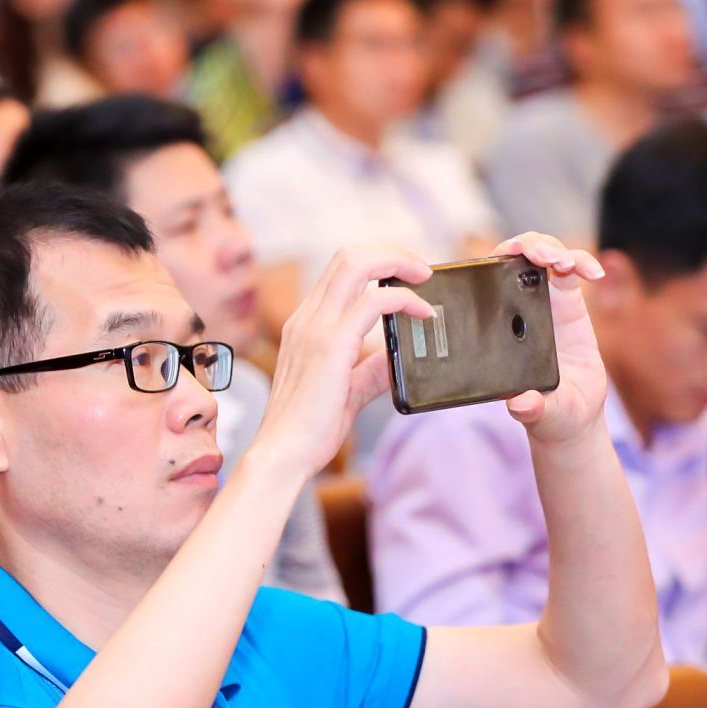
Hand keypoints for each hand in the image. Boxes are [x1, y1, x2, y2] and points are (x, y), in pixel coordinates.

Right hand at [252, 245, 436, 479]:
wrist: (283, 455)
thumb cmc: (307, 430)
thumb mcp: (346, 391)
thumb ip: (370, 370)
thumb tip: (396, 359)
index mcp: (306, 326)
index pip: (340, 271)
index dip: (377, 263)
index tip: (407, 278)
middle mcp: (307, 319)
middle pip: (348, 256)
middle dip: (391, 252)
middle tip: (421, 270)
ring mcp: (316, 329)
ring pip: (357, 264)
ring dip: (398, 262)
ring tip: (424, 279)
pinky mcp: (330, 346)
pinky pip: (374, 301)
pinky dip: (404, 299)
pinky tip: (423, 313)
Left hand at [490, 232, 609, 444]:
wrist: (572, 416)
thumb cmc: (548, 413)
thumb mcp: (540, 414)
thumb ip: (532, 410)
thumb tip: (521, 404)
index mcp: (497, 328)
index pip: (486, 282)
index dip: (497, 264)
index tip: (515, 265)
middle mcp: (516, 311)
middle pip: (515, 259)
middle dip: (529, 246)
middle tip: (547, 258)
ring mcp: (542, 304)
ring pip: (545, 257)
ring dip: (558, 250)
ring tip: (569, 265)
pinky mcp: (569, 304)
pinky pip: (573, 270)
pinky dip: (584, 262)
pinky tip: (594, 272)